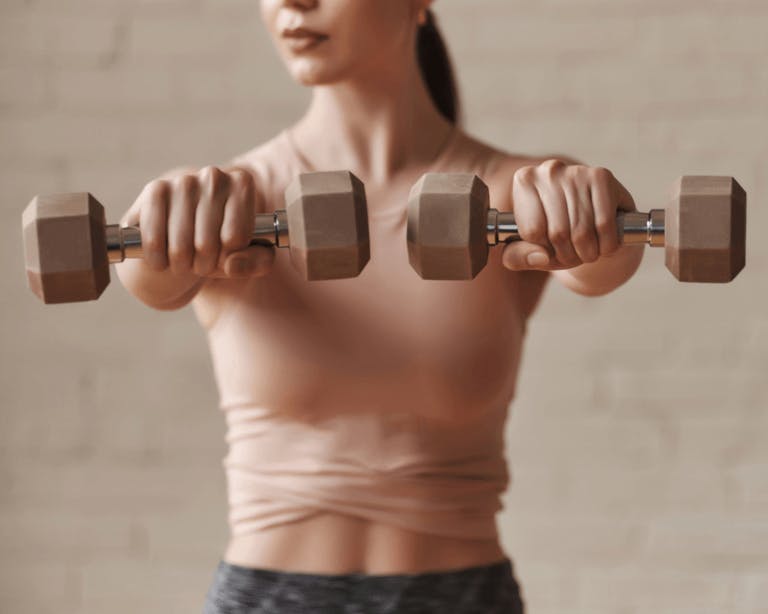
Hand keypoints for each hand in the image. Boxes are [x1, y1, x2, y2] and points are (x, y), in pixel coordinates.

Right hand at [120, 165, 274, 278]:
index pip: (237, 238)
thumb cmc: (221, 247)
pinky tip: (162, 258)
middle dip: (204, 264)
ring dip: (181, 265)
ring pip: (181, 246)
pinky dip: (157, 259)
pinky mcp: (155, 190)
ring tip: (184, 261)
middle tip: (202, 263)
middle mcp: (215, 176)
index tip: (226, 254)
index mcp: (243, 185)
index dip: (229, 256)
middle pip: (208, 244)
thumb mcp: (250, 257)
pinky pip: (154, 240)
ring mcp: (183, 181)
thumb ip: (258, 262)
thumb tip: (232, 265)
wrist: (180, 238)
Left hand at [502, 159, 636, 270]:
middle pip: (558, 233)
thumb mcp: (527, 249)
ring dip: (589, 253)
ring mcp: (575, 171)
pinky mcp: (602, 176)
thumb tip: (540, 257)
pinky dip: (607, 244)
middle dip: (569, 255)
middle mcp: (547, 171)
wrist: (595, 217)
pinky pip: (604, 225)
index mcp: (524, 182)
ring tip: (589, 251)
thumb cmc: (555, 234)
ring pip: (582, 232)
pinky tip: (605, 243)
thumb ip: (517, 257)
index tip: (551, 250)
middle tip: (575, 255)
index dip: (545, 250)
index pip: (532, 232)